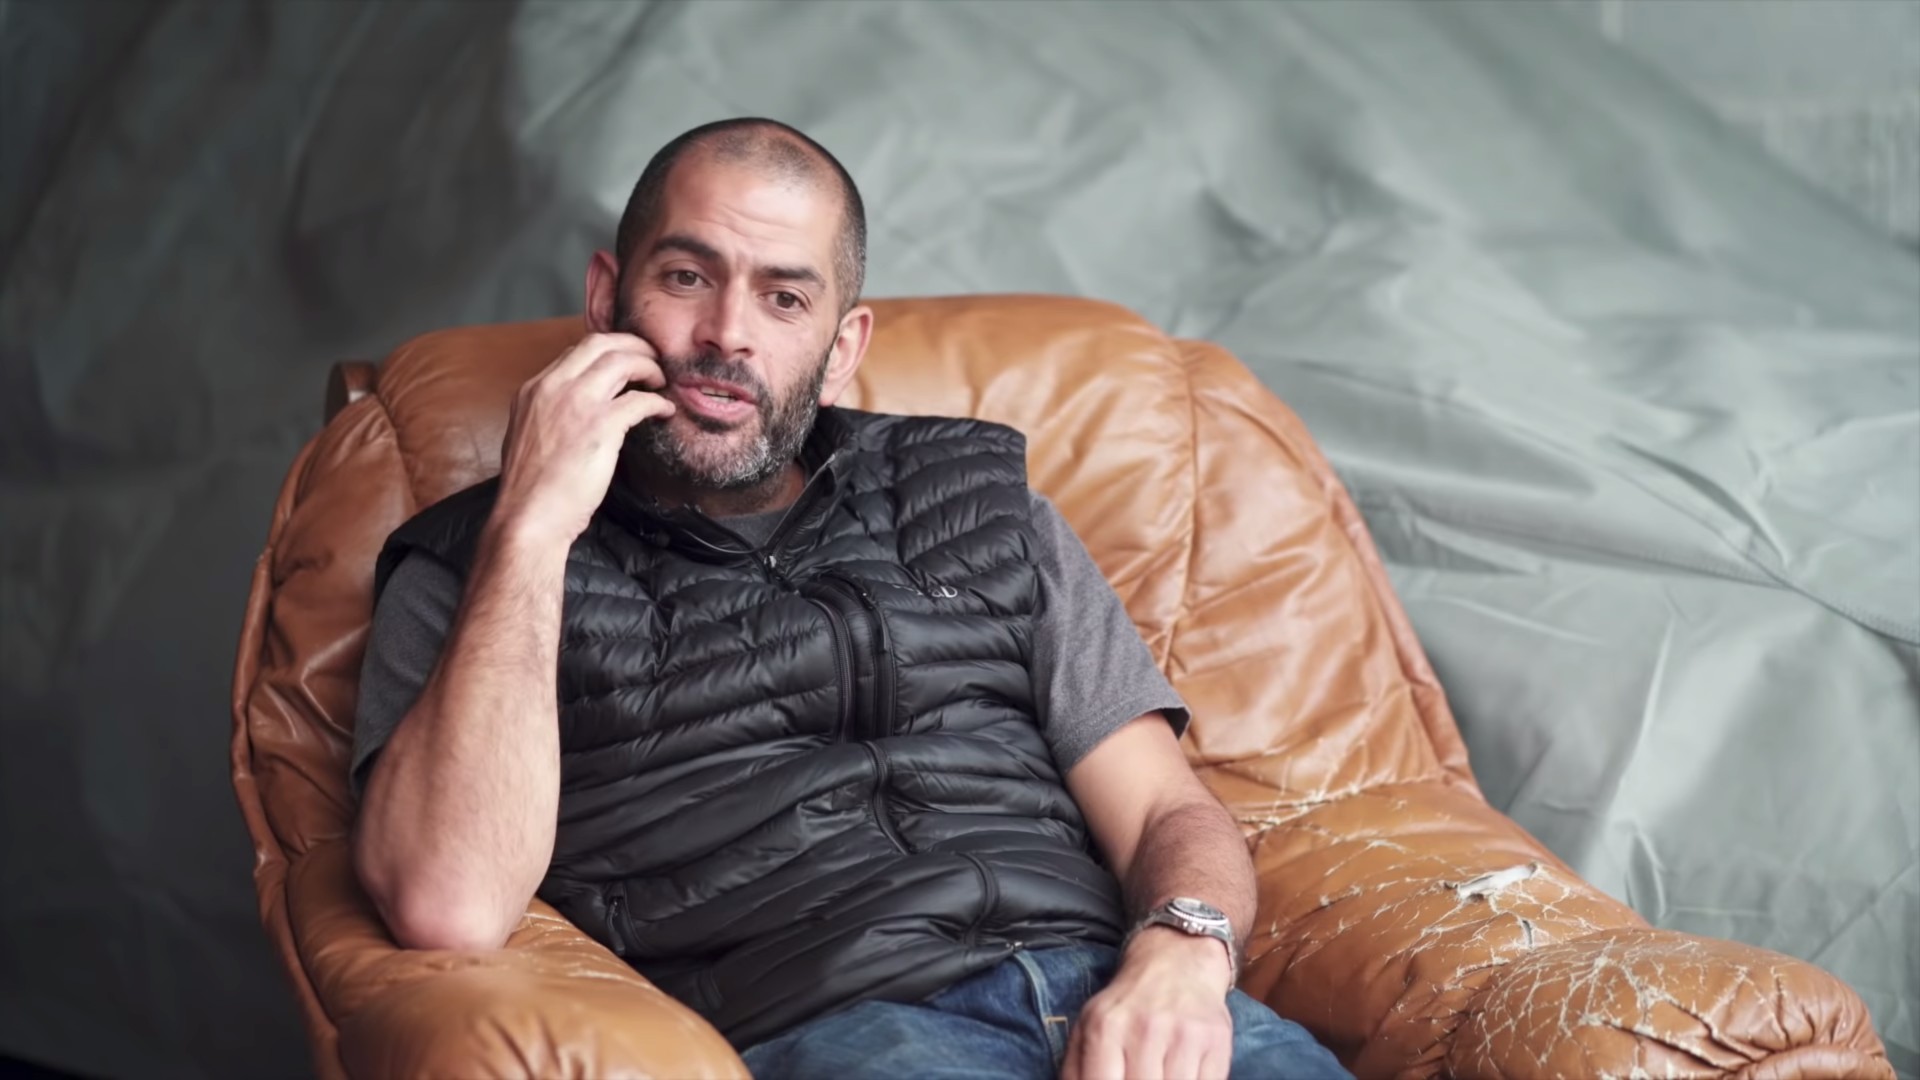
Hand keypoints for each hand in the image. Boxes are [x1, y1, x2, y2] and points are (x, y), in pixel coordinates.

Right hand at [490, 332, 674, 546]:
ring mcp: (577, 403)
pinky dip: (657, 402)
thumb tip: (571, 413)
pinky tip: (664, 411)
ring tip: (661, 379)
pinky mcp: (601, 426)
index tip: (625, 359)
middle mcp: (553, 387)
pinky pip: (640, 400)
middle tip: (651, 357)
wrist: (528, 517)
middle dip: (632, 344)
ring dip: (648, 366)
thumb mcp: (527, 436)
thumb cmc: (529, 489)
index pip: (575, 351)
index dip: (606, 350)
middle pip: (601, 343)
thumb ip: (548, 414)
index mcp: (533, 389)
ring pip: (622, 361)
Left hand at [1062, 928, 1234, 1079]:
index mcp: (1104, 1030)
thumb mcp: (1090, 1028)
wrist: (1177, 963)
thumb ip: (1076, 1069)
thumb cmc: (1128, 1006)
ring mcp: (1183, 1036)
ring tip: (1158, 1074)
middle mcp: (1145, 1030)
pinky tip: (1183, 1074)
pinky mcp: (1217, 1042)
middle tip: (1137, 1076)